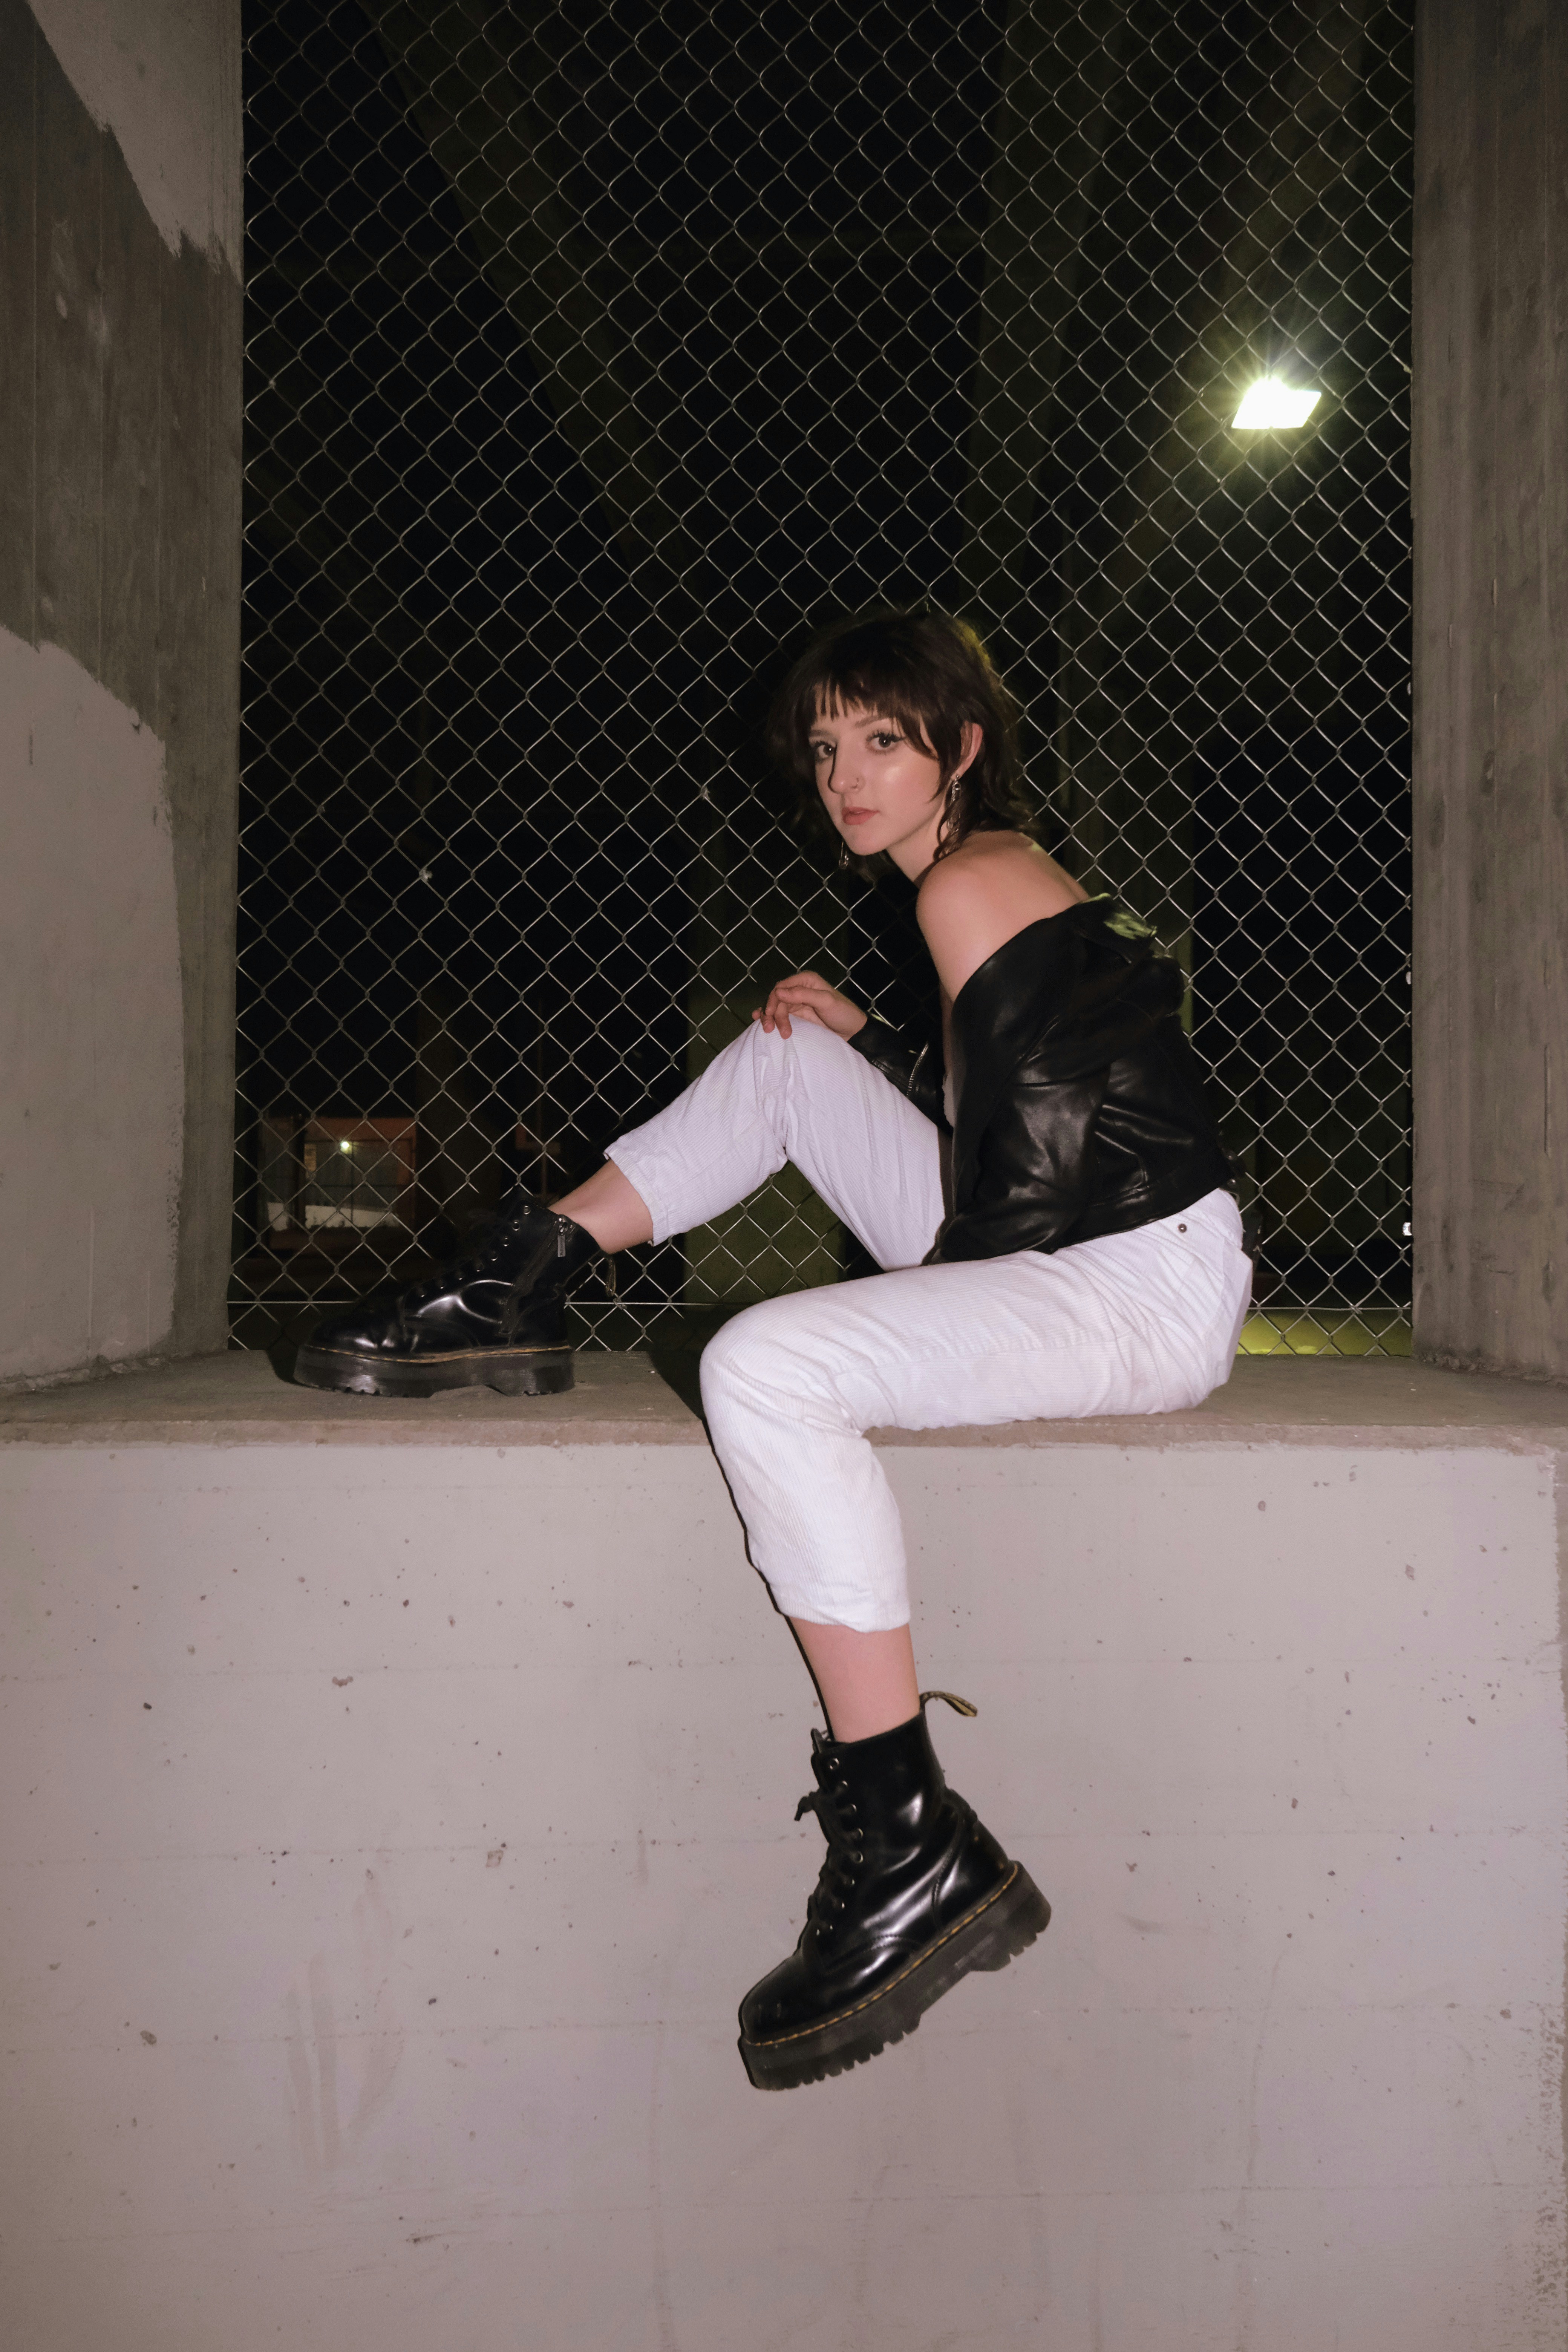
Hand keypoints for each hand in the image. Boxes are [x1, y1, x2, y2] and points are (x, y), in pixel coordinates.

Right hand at [751, 971, 867, 1041]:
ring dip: (769, 1018)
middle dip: (771, 1013)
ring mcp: (797, 1002)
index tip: (769, 1014)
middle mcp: (799, 989)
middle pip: (776, 998)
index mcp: (806, 981)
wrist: (853, 1032)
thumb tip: (777, 991)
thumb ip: (803, 995)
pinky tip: (759, 1021)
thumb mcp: (826, 1002)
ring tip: (767, 1031)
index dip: (772, 1000)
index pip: (782, 987)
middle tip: (769, 1030)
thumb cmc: (843, 1014)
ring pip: (776, 1007)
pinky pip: (779, 1014)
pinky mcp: (797, 1015)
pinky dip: (770, 1018)